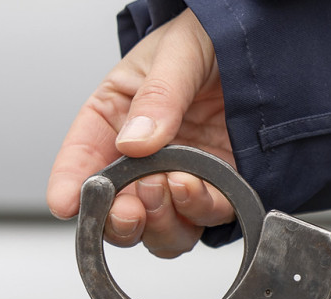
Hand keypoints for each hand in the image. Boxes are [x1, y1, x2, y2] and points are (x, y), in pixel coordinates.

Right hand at [45, 9, 234, 257]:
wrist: (265, 42)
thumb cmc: (210, 37)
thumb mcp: (178, 52)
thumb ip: (157, 97)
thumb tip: (134, 142)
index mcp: (115, 117)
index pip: (81, 157)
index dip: (69, 185)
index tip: (65, 203)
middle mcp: (141, 157)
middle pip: (116, 209)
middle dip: (119, 218)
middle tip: (130, 206)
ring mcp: (178, 177)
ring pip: (156, 228)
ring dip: (159, 221)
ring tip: (169, 186)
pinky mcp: (216, 189)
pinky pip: (202, 219)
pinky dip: (198, 211)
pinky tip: (196, 185)